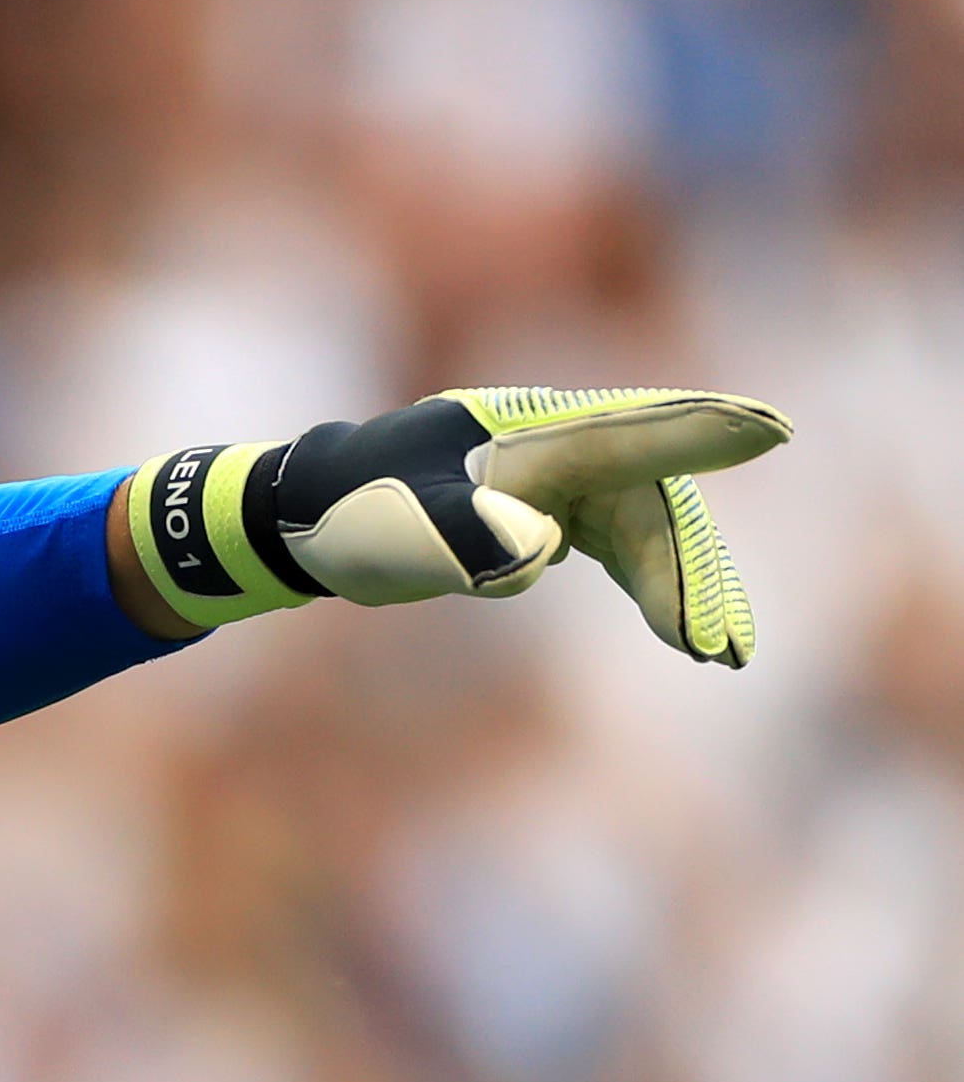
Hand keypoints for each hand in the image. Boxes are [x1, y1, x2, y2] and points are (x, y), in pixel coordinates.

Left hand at [121, 387, 786, 664]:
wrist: (308, 518)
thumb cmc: (358, 516)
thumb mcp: (406, 532)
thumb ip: (470, 537)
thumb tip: (542, 553)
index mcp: (529, 432)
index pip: (631, 433)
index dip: (702, 433)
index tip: (773, 428)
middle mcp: (555, 444)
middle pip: (651, 501)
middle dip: (692, 573)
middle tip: (724, 649)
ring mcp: (556, 475)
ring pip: (643, 528)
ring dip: (680, 587)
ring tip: (718, 653)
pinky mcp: (548, 507)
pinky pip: (619, 543)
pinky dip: (649, 583)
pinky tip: (679, 630)